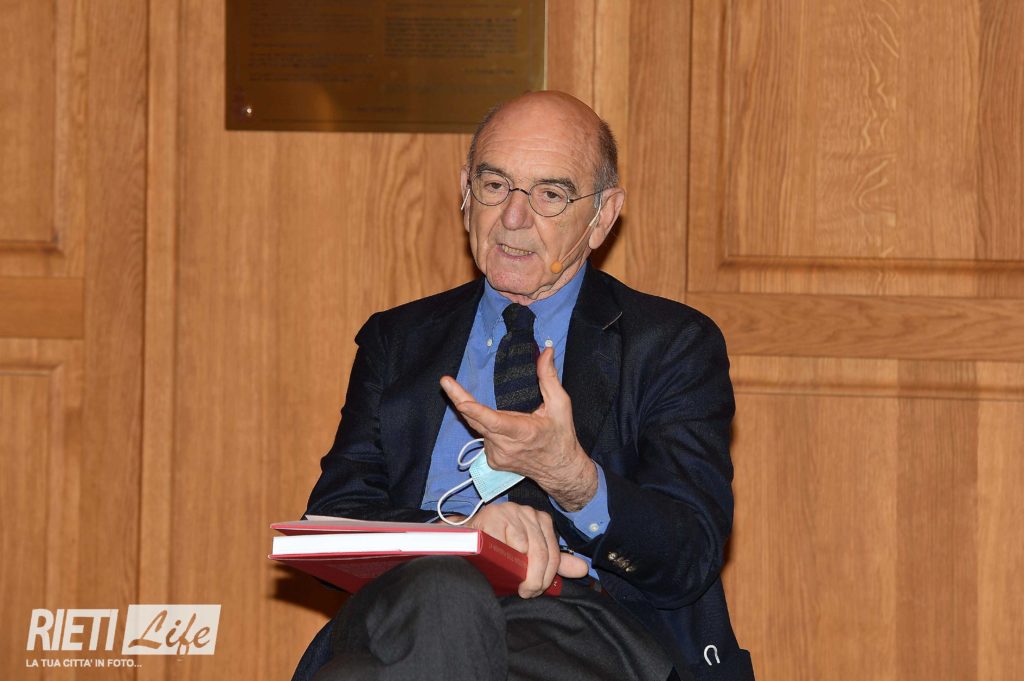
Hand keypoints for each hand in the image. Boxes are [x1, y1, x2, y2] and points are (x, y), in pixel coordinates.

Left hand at [440, 347, 598, 510]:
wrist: (560, 470)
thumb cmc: (561, 436)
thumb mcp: (561, 404)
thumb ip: (549, 377)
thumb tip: (546, 351)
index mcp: (523, 432)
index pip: (495, 421)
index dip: (476, 411)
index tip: (461, 401)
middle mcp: (505, 446)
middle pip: (476, 420)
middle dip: (459, 399)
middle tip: (445, 381)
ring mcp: (496, 456)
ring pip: (480, 428)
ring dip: (486, 417)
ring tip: (514, 418)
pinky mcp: (492, 461)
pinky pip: (484, 437)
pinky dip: (490, 429)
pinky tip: (507, 431)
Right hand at [465, 503, 588, 597]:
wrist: (469, 537)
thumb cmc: (501, 547)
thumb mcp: (530, 554)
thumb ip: (556, 562)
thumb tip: (583, 570)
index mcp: (542, 520)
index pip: (553, 553)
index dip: (547, 576)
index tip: (536, 590)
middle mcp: (529, 512)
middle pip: (541, 552)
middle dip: (536, 578)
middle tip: (526, 592)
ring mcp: (512, 512)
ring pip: (526, 548)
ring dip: (521, 571)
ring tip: (514, 582)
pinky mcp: (494, 515)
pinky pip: (507, 540)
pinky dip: (506, 555)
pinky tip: (501, 563)